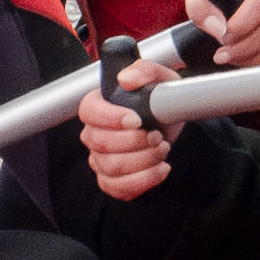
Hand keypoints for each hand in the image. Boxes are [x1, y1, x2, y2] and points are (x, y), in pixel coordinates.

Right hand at [76, 72, 177, 203]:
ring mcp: (99, 159)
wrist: (170, 123)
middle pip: (100, 143)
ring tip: (162, 148)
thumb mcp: (160, 79)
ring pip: (112, 167)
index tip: (137, 120)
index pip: (89, 112)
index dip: (111, 118)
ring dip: (144, 160)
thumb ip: (144, 71)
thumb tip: (126, 79)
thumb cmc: (159, 101)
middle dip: (135, 142)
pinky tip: (161, 168)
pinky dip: (144, 180)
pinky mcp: (110, 180)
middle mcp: (93, 134)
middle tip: (157, 135)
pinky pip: (118, 188)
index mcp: (97, 106)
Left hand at [198, 0, 259, 73]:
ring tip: (235, 59)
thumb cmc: (223, 1)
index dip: (242, 25)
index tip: (224, 36)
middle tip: (224, 54)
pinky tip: (253, 61)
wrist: (240, 11)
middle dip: (246, 47)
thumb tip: (218, 26)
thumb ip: (202, 7)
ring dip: (257, 59)